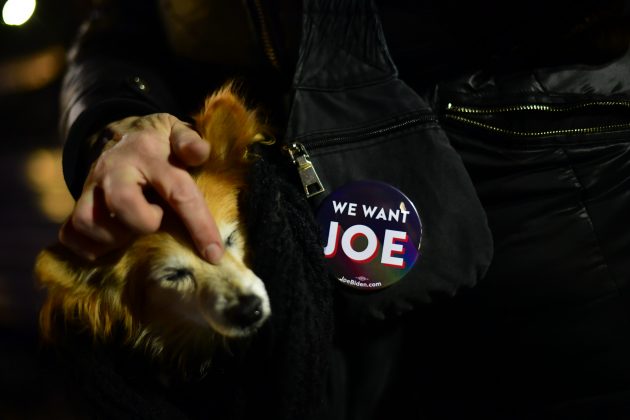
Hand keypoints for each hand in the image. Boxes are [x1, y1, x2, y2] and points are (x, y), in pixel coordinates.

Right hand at [59, 113, 223, 262]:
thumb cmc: (159, 143)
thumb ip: (190, 142)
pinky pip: (70, 233)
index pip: (178, 192)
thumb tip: (200, 152)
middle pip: (122, 203)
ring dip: (112, 237)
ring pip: (88, 220)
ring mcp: (92, 186)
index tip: (214, 254)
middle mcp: (115, 169)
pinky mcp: (78, 202)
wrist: (120, 134)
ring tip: (132, 232)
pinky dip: (89, 246)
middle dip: (144, 222)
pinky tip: (111, 243)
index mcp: (149, 154)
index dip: (198, 225)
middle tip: (156, 220)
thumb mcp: (176, 131)